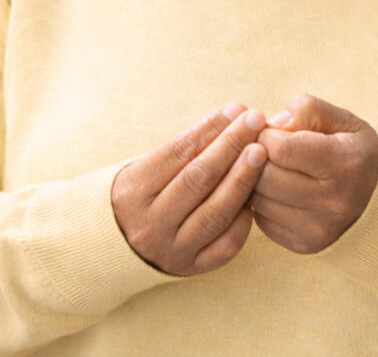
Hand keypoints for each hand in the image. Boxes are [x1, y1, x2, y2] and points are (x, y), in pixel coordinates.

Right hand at [111, 104, 266, 275]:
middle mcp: (150, 223)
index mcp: (134, 191)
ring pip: (215, 212)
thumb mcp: (151, 166)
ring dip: (242, 178)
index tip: (237, 109)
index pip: (178, 152)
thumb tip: (234, 115)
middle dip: (231, 146)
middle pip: (198, 179)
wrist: (117, 245)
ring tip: (261, 152)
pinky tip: (256, 198)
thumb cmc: (144, 192)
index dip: (210, 128)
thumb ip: (188, 146)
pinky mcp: (191, 269)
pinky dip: (243, 220)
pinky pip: (225, 246)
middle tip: (255, 121)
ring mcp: (171, 250)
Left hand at [250, 94, 377, 253]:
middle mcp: (334, 202)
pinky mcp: (305, 244)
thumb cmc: (352, 149)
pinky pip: (262, 220)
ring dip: (254, 180)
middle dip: (255, 157)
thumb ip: (306, 110)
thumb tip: (271, 125)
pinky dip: (261, 202)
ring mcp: (319, 228)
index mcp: (345, 163)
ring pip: (259, 201)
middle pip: (266, 177)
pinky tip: (274, 188)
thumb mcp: (340, 118)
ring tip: (267, 166)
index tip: (268, 129)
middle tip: (261, 147)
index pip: (282, 149)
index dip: (265, 134)